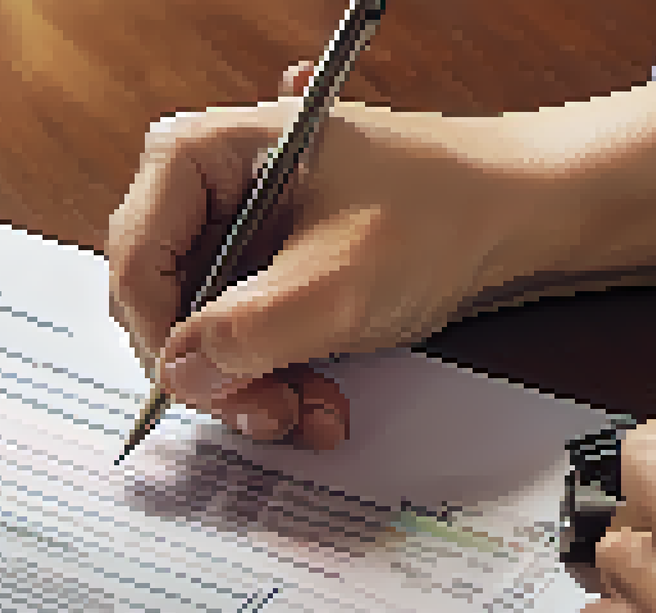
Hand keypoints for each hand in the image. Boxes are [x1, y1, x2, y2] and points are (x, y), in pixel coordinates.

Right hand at [107, 62, 567, 448]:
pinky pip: (243, 338)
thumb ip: (246, 334)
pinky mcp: (269, 267)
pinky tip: (321, 401)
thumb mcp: (336, 285)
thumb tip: (177, 375)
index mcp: (203, 154)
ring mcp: (238, 230)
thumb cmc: (440, 214)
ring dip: (250, 388)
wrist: (520, 214)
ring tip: (308, 414)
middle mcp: (208, 188)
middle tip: (267, 414)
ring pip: (203, 334)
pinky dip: (275, 377)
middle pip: (163, 303)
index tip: (205, 393)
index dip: (161, 339)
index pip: (135, 260)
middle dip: (215, 373)